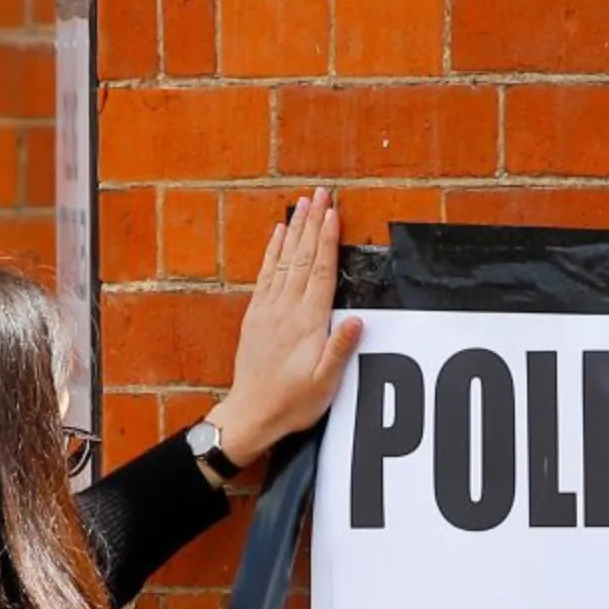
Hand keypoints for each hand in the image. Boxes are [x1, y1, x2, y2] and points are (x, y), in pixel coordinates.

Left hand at [207, 187, 364, 465]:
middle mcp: (286, 310)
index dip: (327, 240)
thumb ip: (339, 349)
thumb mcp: (324, 383)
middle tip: (320, 194)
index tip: (332, 213)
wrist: (252, 414)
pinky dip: (273, 251)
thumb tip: (356, 320)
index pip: (320, 272)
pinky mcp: (256, 316)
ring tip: (303, 203)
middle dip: (312, 223)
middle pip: (302, 258)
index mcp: (307, 323)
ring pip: (284, 261)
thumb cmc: (293, 403)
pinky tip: (278, 234)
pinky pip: (266, 275)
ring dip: (294, 230)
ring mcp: (268, 310)